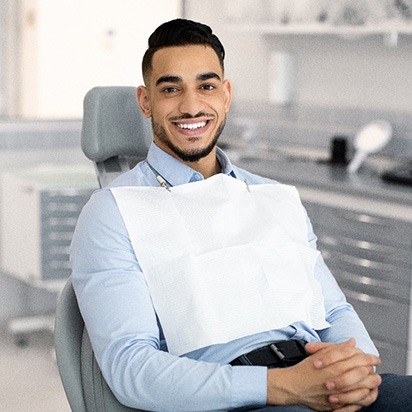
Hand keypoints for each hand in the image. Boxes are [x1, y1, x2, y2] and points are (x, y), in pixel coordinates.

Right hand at [266, 339, 380, 410]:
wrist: (293, 386)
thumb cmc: (305, 369)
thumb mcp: (320, 354)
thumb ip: (337, 348)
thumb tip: (352, 342)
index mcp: (334, 365)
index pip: (358, 359)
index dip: (369, 357)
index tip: (374, 357)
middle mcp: (338, 380)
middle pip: (364, 374)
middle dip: (372, 370)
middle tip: (375, 368)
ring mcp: (338, 394)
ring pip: (364, 389)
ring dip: (371, 384)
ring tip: (374, 380)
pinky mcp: (337, 405)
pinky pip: (357, 404)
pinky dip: (364, 398)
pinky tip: (366, 392)